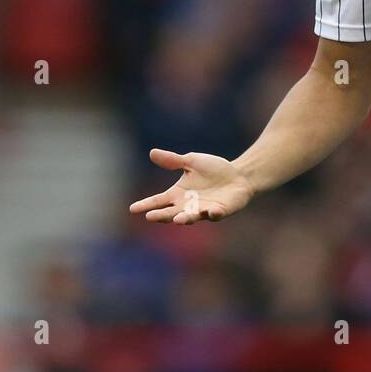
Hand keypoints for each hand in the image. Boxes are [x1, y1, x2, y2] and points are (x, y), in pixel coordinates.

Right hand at [129, 148, 256, 225]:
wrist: (238, 175)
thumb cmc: (213, 169)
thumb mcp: (191, 162)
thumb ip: (173, 161)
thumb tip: (152, 152)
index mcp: (178, 194)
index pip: (158, 200)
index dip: (146, 204)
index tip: (132, 208)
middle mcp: (188, 206)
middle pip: (171, 213)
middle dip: (161, 215)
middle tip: (150, 216)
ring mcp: (203, 210)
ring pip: (191, 217)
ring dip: (185, 219)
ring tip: (178, 219)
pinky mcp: (220, 211)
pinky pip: (215, 214)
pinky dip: (214, 214)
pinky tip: (212, 211)